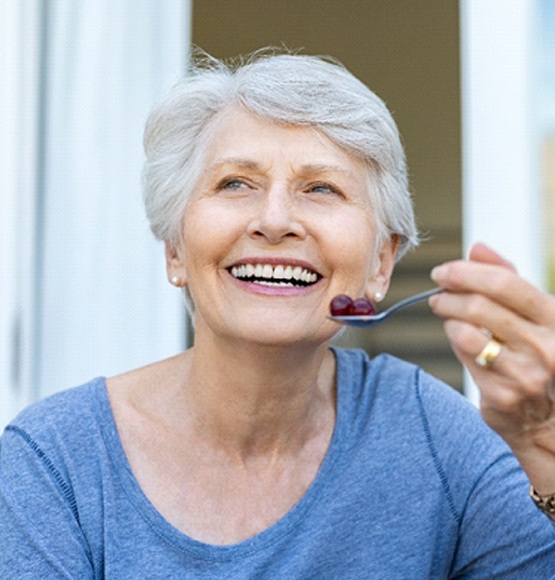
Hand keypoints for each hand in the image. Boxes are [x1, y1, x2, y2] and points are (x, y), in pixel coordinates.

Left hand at [429, 243, 554, 495]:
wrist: (548, 418)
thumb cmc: (537, 354)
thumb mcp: (534, 313)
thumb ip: (508, 278)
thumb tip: (477, 248)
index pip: (506, 283)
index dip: (467, 272)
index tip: (443, 271)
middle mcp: (545, 346)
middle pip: (480, 306)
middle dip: (449, 294)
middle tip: (437, 293)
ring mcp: (524, 374)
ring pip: (466, 332)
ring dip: (447, 316)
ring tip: (444, 311)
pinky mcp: (502, 395)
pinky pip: (463, 357)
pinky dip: (454, 339)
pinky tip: (458, 336)